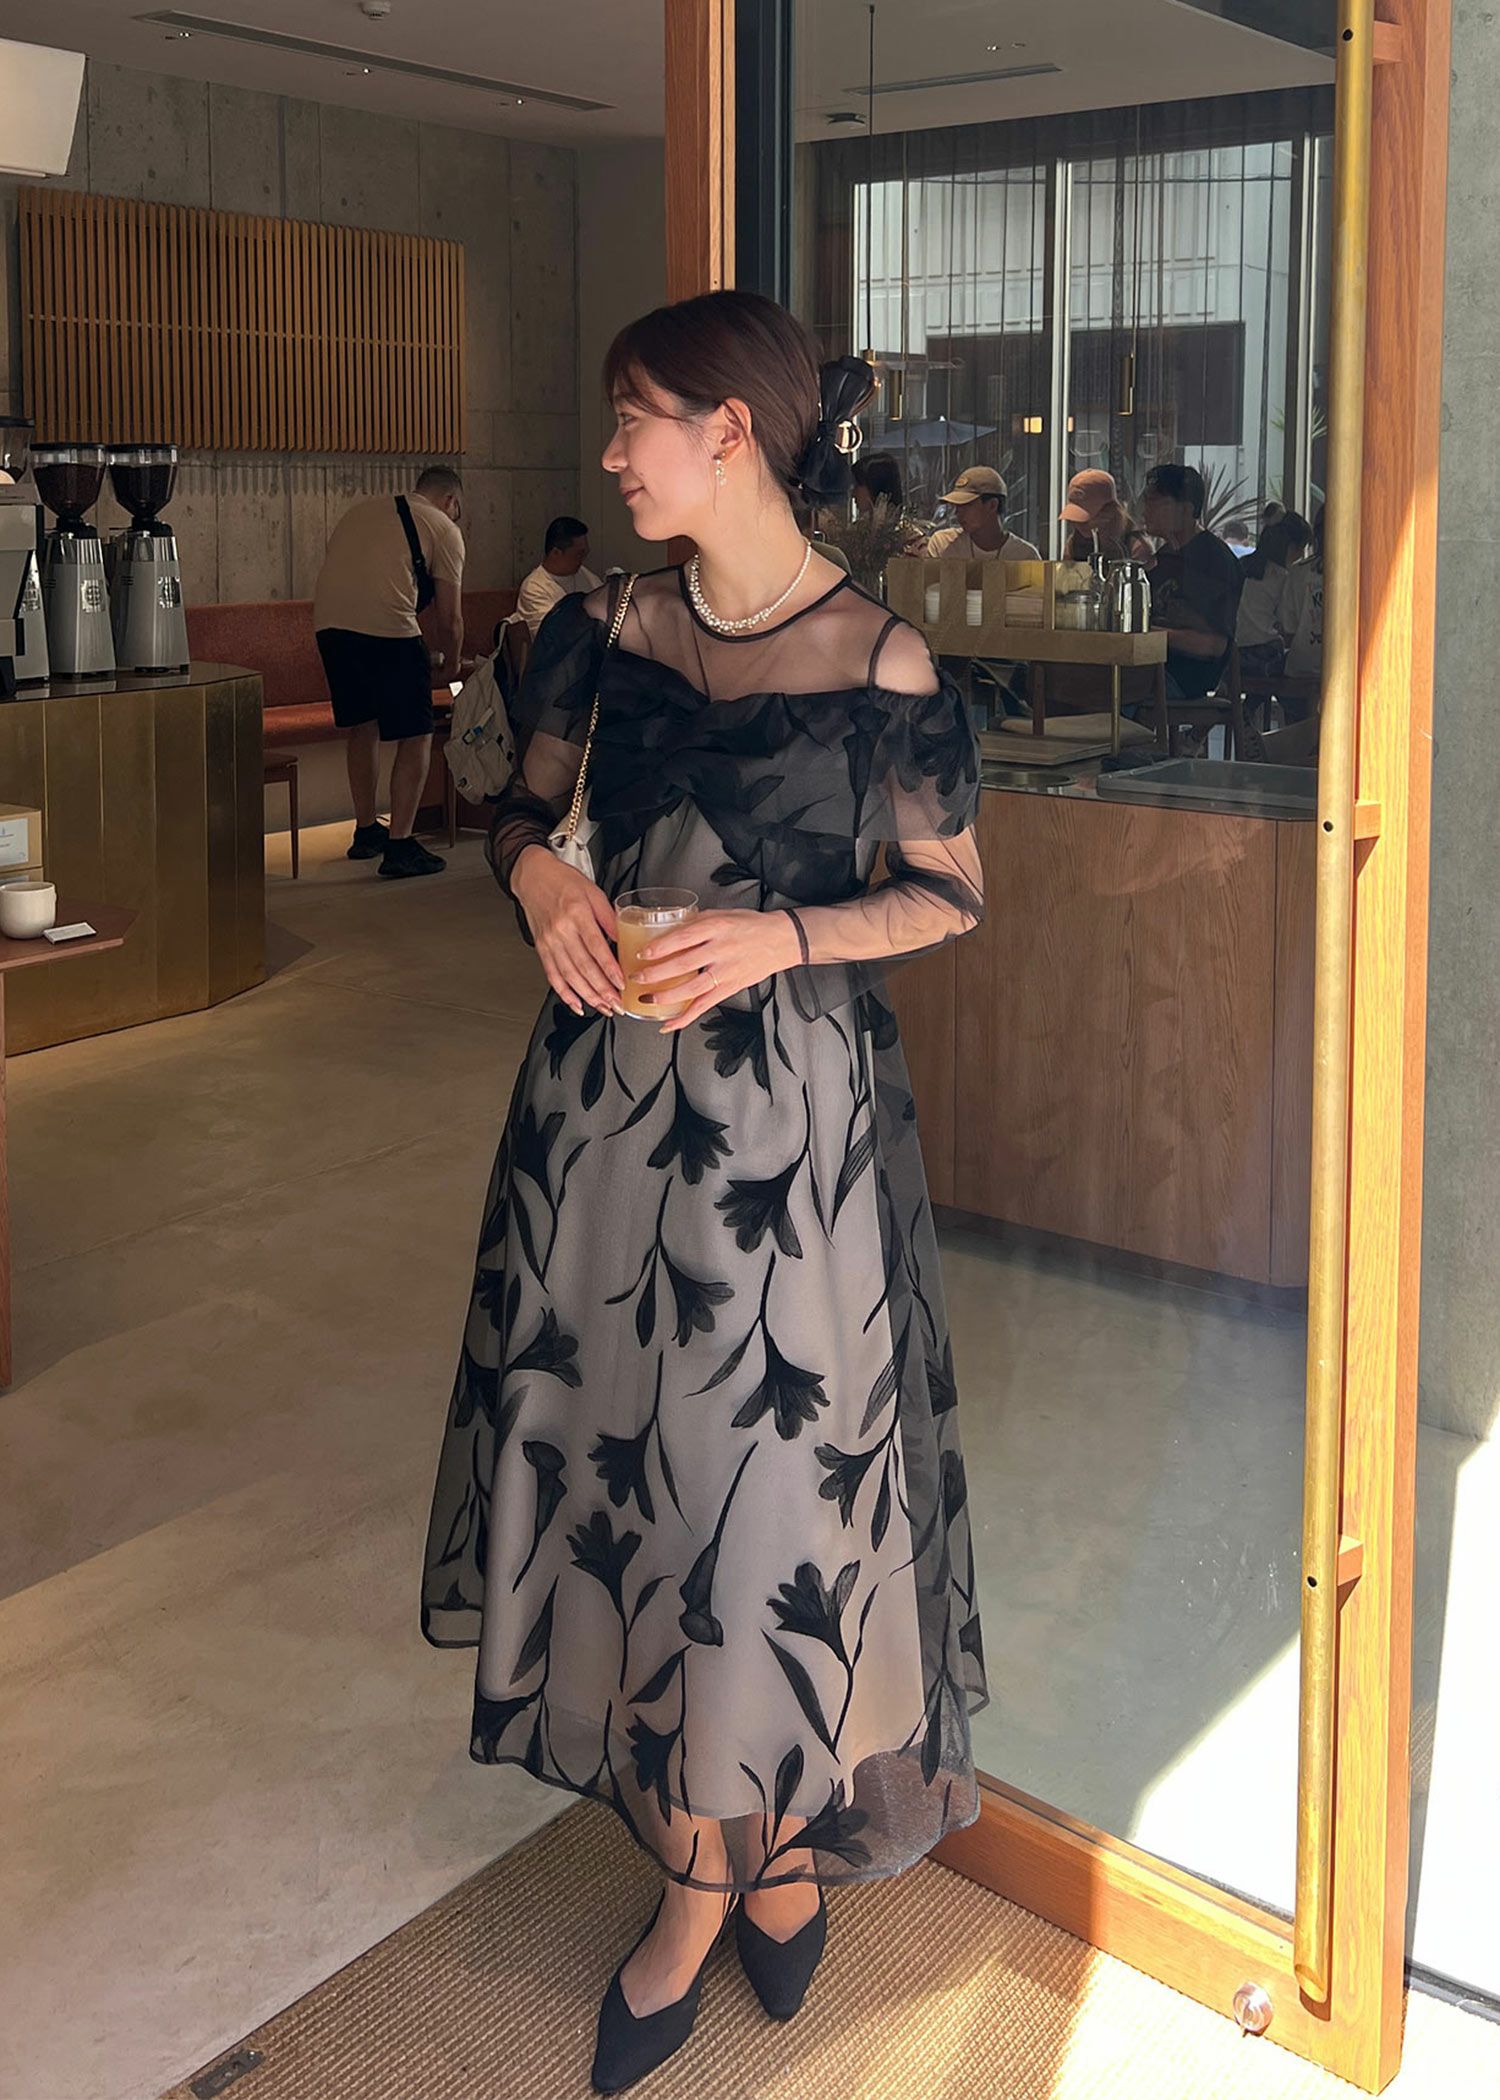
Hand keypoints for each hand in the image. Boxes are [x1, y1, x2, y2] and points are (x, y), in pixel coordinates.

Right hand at [511, 846, 623, 1015]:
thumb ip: (609, 918)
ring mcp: (549, 941)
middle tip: (617, 1004)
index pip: (596, 948)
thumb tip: (624, 940)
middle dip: (602, 990)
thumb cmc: (563, 881)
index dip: (609, 969)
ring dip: (587, 996)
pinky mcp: (541, 948)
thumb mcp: (593, 892)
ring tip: (603, 1007)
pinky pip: (552, 975)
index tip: (622, 984)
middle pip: (583, 967)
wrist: (533, 876)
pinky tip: (576, 1004)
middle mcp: (561, 930)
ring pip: (569, 975)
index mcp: (576, 914)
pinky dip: (564, 993)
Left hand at [631, 909, 802, 1032]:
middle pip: (683, 965)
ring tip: (647, 999)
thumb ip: (696, 922)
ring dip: (666, 996)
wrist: (781, 940)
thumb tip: (668, 930)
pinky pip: (704, 1006)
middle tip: (637, 978)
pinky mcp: (730, 988)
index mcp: (716, 928)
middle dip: (656, 974)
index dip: (660, 948)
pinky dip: (685, 1017)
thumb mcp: (722, 915)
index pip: (683, 938)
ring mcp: (726, 972)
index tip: (642, 954)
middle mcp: (721, 950)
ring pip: (692, 989)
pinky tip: (669, 1023)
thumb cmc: (751, 925)